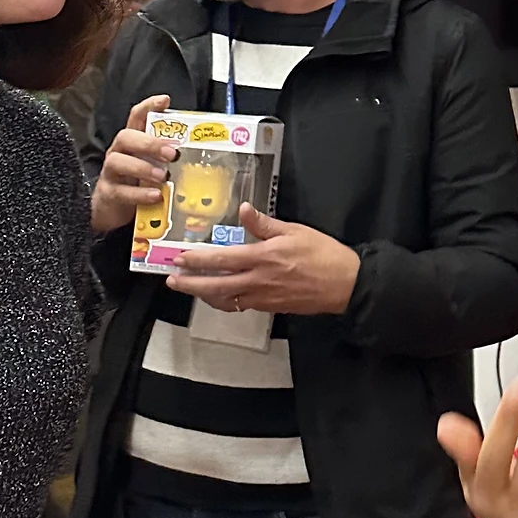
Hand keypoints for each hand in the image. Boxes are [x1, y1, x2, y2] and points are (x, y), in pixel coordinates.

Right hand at [90, 95, 177, 233]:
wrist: (112, 209)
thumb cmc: (138, 182)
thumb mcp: (153, 165)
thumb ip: (169, 157)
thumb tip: (202, 152)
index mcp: (133, 141)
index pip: (137, 117)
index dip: (149, 106)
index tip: (165, 100)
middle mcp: (119, 152)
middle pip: (126, 136)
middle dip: (150, 143)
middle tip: (172, 153)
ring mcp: (111, 172)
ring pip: (118, 162)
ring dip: (143, 168)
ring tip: (163, 176)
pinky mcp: (108, 193)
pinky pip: (120, 192)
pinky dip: (139, 194)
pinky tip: (155, 196)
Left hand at [168, 204, 362, 314]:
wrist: (344, 284)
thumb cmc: (323, 254)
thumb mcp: (295, 231)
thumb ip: (265, 223)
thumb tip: (245, 210)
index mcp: (263, 257)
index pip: (221, 259)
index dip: (197, 260)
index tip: (180, 258)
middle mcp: (258, 280)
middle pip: (215, 286)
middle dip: (191, 284)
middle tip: (173, 280)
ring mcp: (263, 297)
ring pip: (225, 300)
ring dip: (204, 295)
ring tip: (191, 289)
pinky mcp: (271, 307)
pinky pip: (241, 305)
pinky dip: (225, 301)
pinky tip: (220, 296)